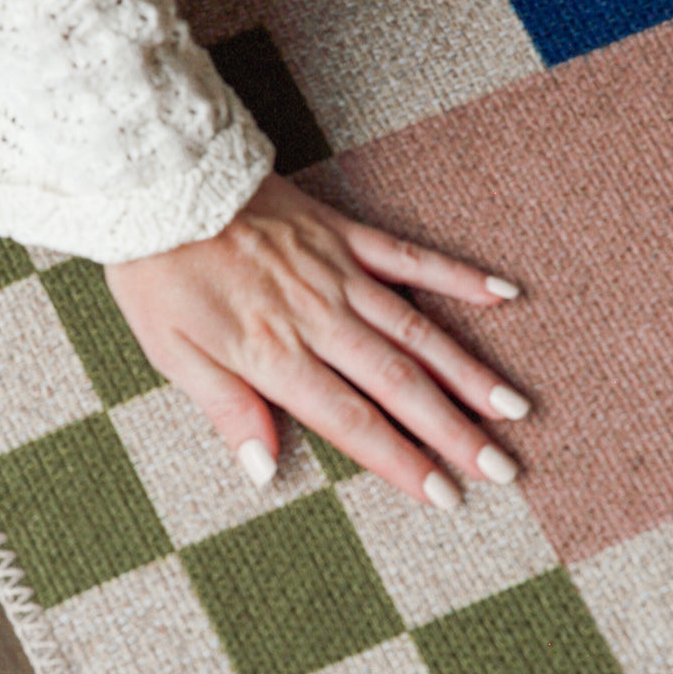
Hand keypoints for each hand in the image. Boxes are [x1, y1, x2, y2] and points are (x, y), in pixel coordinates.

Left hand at [103, 172, 529, 507]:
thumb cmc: (158, 270)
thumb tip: (264, 471)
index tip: (446, 495)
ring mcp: (338, 272)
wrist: (161, 178)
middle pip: (398, 384)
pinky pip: (411, 256)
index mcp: (274, 353)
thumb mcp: (170, 351)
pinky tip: (504, 296)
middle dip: (454, 431)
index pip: (351, 421)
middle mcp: (318, 317)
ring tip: (514, 408)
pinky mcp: (344, 233)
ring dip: (469, 372)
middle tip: (502, 469)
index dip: (401, 462)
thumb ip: (225, 409)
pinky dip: (459, 277)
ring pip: (418, 329)